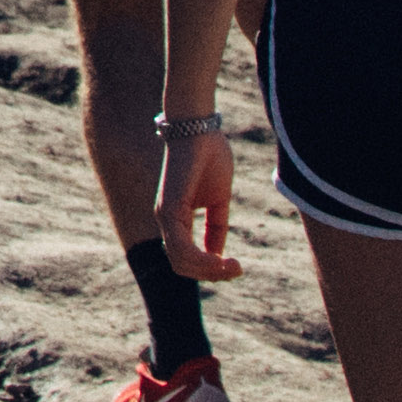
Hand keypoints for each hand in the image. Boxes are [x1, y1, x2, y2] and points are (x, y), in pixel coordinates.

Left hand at [161, 123, 242, 280]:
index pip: (186, 258)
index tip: (235, 266)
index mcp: (176, 219)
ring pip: (180, 261)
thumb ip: (216, 225)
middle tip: (236, 269)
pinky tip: (222, 258)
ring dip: (209, 271)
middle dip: (211, 274)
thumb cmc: (209, 155)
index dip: (210, 269)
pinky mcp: (169, 208)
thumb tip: (218, 253)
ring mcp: (165, 215)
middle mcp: (166, 220)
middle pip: (182, 266)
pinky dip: (202, 259)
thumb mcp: (218, 199)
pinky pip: (181, 246)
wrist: (198, 127)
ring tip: (233, 266)